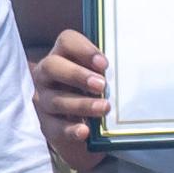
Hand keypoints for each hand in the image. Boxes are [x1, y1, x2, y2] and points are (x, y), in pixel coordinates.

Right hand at [30, 30, 108, 172]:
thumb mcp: (97, 76)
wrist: (80, 125)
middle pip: (52, 67)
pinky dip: (70, 129)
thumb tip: (129, 71)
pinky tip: (85, 131)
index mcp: (62, 55)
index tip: (104, 64)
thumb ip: (104, 71)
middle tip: (101, 85)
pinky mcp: (47, 124)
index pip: (66, 41)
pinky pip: (55, 127)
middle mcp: (47, 75)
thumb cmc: (92, 92)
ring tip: (104, 108)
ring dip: (81, 104)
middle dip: (77, 75)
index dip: (83, 49)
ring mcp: (44, 100)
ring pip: (55, 100)